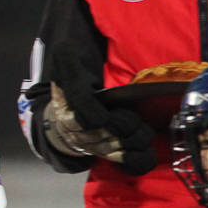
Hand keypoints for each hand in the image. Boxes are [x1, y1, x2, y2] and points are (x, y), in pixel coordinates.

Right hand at [43, 48, 155, 175]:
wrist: (63, 130)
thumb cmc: (68, 98)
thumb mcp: (61, 76)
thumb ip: (64, 61)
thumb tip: (66, 44)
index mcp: (68, 112)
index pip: (80, 113)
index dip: (91, 115)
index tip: (102, 117)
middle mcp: (82, 133)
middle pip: (108, 132)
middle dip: (124, 123)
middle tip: (129, 114)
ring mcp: (97, 147)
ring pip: (122, 145)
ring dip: (136, 135)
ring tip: (139, 125)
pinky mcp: (111, 156)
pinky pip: (132, 162)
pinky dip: (142, 157)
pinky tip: (145, 148)